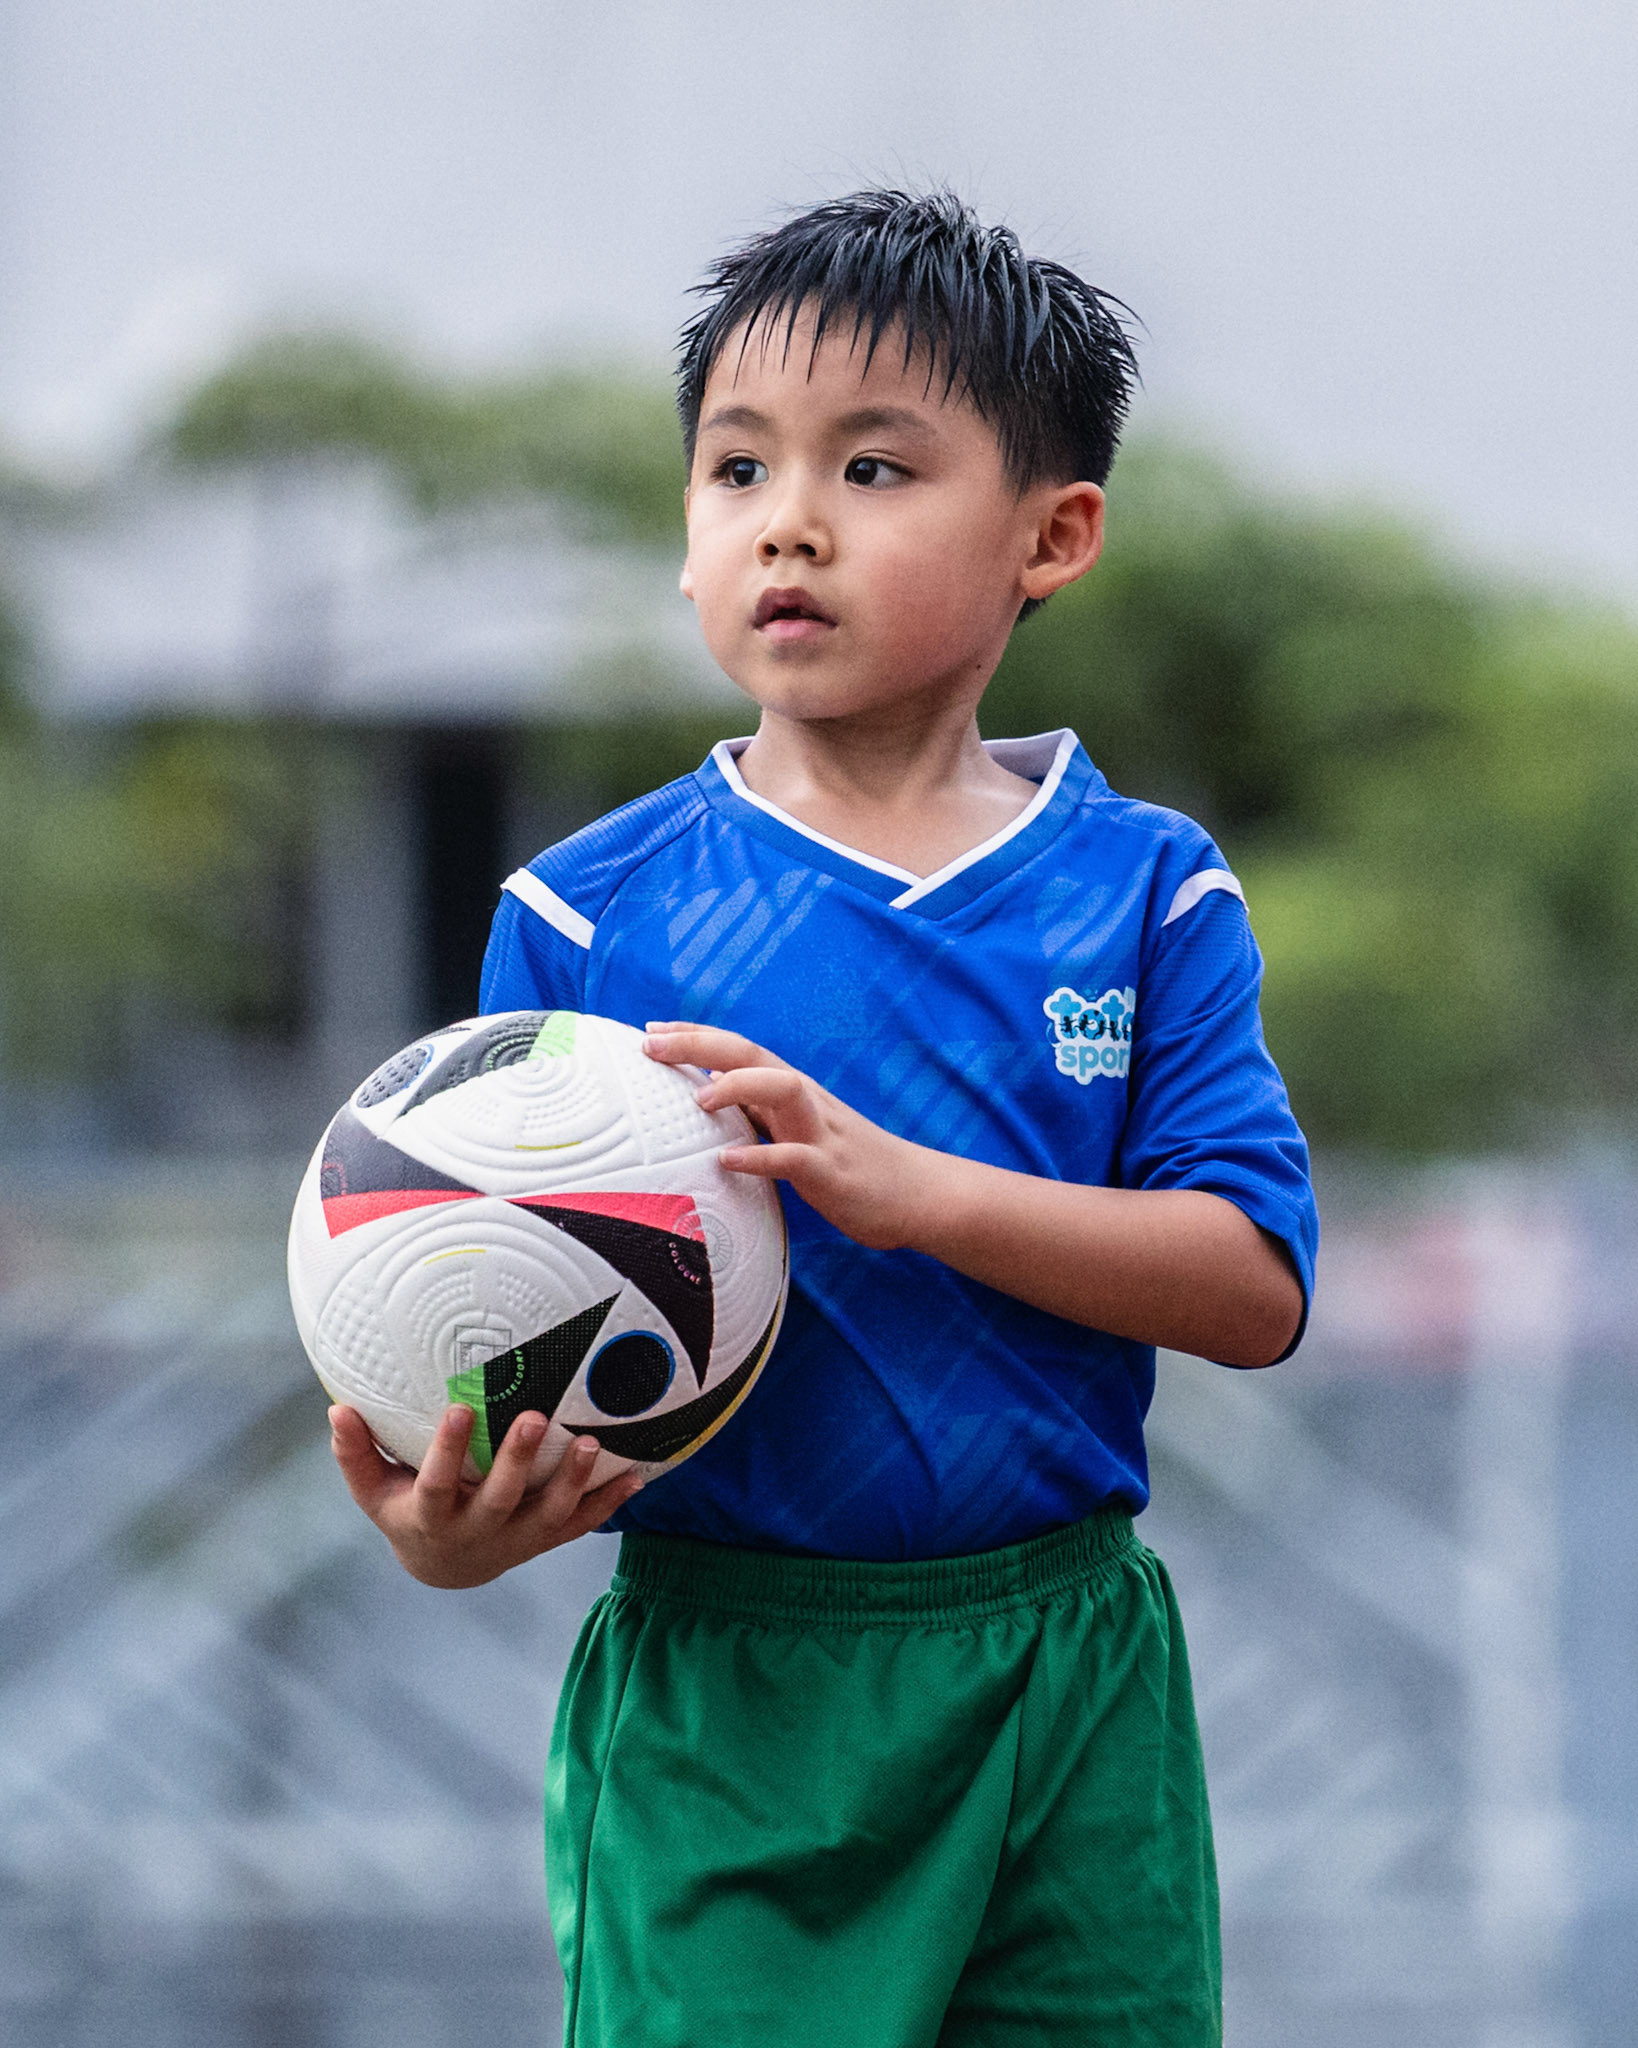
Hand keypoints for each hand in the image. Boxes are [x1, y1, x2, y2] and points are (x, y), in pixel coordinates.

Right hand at [329, 1403, 641, 1588]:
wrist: (445, 1567)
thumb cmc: (405, 1511)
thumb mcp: (374, 1490)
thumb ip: (357, 1453)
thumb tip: (337, 1408)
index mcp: (431, 1517)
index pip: (435, 1484)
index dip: (446, 1451)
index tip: (458, 1407)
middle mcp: (476, 1532)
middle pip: (500, 1500)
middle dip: (518, 1461)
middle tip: (536, 1416)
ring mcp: (515, 1540)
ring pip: (548, 1517)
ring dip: (573, 1483)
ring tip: (593, 1445)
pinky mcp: (544, 1541)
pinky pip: (579, 1526)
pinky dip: (607, 1505)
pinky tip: (635, 1478)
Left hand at [644, 1021, 932, 1249]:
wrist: (917, 1193)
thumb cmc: (850, 1162)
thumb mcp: (798, 1128)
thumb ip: (759, 1108)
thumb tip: (712, 1082)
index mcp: (792, 1091)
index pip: (738, 1049)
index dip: (695, 1036)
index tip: (650, 1030)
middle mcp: (805, 1100)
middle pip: (751, 1054)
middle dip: (700, 1044)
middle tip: (651, 1044)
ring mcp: (820, 1133)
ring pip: (782, 1089)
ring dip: (738, 1086)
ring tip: (697, 1097)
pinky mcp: (832, 1172)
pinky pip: (794, 1159)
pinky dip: (761, 1157)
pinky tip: (729, 1161)